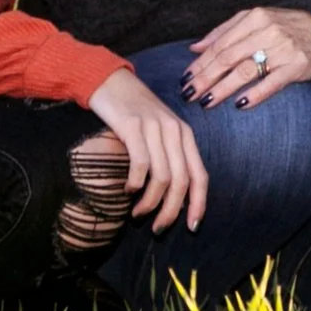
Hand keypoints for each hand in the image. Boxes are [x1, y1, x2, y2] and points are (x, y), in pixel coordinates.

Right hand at [85, 68, 209, 232]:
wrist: (109, 81)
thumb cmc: (133, 111)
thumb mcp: (159, 131)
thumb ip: (168, 156)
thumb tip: (171, 196)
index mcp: (185, 135)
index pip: (200, 176)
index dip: (198, 204)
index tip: (191, 227)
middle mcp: (174, 131)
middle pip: (182, 181)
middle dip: (171, 211)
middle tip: (157, 229)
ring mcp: (154, 127)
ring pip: (162, 177)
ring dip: (150, 202)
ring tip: (138, 214)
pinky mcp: (133, 125)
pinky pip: (141, 163)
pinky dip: (136, 183)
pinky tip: (128, 189)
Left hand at [185, 7, 310, 108]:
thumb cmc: (284, 27)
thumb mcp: (255, 20)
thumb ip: (224, 32)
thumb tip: (194, 48)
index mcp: (254, 17)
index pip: (220, 45)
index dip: (200, 64)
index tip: (184, 80)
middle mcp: (267, 30)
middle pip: (228, 58)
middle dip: (205, 78)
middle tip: (188, 95)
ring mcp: (283, 48)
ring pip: (245, 71)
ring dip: (222, 88)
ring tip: (206, 102)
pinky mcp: (298, 65)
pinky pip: (272, 82)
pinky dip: (255, 94)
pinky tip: (240, 104)